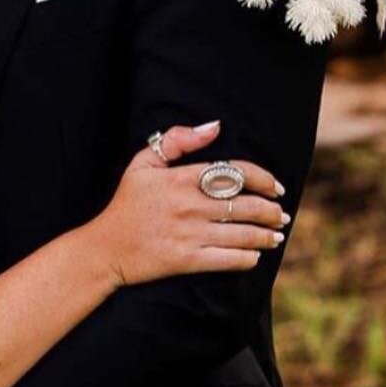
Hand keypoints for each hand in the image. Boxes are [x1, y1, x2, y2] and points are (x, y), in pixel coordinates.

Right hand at [93, 121, 287, 284]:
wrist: (104, 249)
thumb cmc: (127, 204)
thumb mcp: (143, 164)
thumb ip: (177, 140)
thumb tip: (214, 126)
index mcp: (182, 178)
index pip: (236, 173)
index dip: (264, 179)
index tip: (276, 187)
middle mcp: (189, 205)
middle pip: (247, 204)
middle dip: (272, 210)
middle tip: (281, 214)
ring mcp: (190, 234)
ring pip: (243, 234)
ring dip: (267, 235)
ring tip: (276, 235)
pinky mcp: (187, 261)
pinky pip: (229, 260)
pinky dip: (248, 257)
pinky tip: (254, 255)